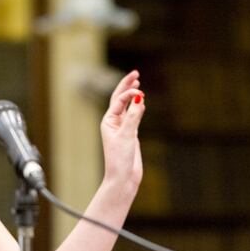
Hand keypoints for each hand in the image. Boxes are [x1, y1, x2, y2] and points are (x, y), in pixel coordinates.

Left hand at [100, 70, 144, 190]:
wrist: (123, 178)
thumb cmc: (120, 159)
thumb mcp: (127, 136)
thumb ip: (133, 116)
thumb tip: (139, 98)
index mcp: (108, 121)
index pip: (118, 100)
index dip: (129, 92)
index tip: (140, 91)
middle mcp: (113, 123)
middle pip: (119, 99)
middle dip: (126, 85)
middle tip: (136, 73)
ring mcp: (122, 128)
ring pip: (126, 106)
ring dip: (131, 94)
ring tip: (137, 82)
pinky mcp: (130, 135)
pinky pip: (133, 116)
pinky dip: (137, 107)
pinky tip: (141, 101)